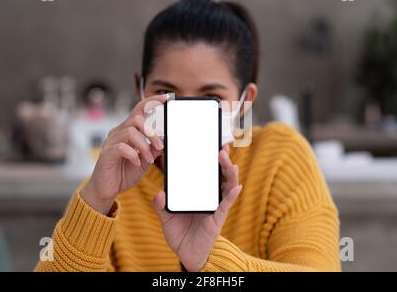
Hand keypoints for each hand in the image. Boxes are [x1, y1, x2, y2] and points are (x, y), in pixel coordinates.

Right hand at [81, 94, 168, 214]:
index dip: (152, 101)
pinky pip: (121, 147)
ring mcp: (111, 142)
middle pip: (137, 119)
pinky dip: (133, 154)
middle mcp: (118, 132)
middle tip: (160, 146)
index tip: (167, 99)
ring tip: (148, 159)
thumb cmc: (124, 172)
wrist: (107, 189)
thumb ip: (153, 149)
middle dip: (152, 132)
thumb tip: (165, 140)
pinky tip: (137, 162)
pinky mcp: (106, 154)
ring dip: (144, 146)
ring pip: (130, 132)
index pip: (139, 109)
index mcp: (128, 130)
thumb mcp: (145, 160)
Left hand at [153, 144, 241, 271]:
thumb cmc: (179, 232)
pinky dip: (232, 195)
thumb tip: (160, 193)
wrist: (185, 254)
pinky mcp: (217, 218)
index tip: (210, 143)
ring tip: (227, 159)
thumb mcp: (166, 216)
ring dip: (228, 171)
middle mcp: (210, 196)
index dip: (210, 158)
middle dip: (222, 159)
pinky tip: (235, 187)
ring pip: (227, 185)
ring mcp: (215, 206)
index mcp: (199, 192)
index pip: (206, 172)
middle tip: (221, 146)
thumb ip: (161, 204)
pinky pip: (226, 205)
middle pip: (220, 174)